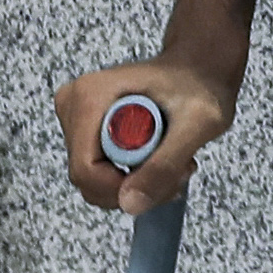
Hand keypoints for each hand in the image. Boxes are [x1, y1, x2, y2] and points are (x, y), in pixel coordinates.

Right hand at [55, 53, 237, 210]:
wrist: (197, 67)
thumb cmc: (200, 84)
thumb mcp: (195, 125)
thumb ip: (163, 166)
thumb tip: (129, 204)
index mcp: (90, 97)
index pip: (86, 170)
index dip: (123, 188)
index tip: (166, 179)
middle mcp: (73, 104)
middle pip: (89, 178)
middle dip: (136, 186)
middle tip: (178, 168)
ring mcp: (75, 117)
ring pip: (95, 180)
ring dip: (138, 183)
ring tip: (175, 161)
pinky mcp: (84, 129)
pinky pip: (100, 172)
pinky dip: (132, 176)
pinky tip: (159, 157)